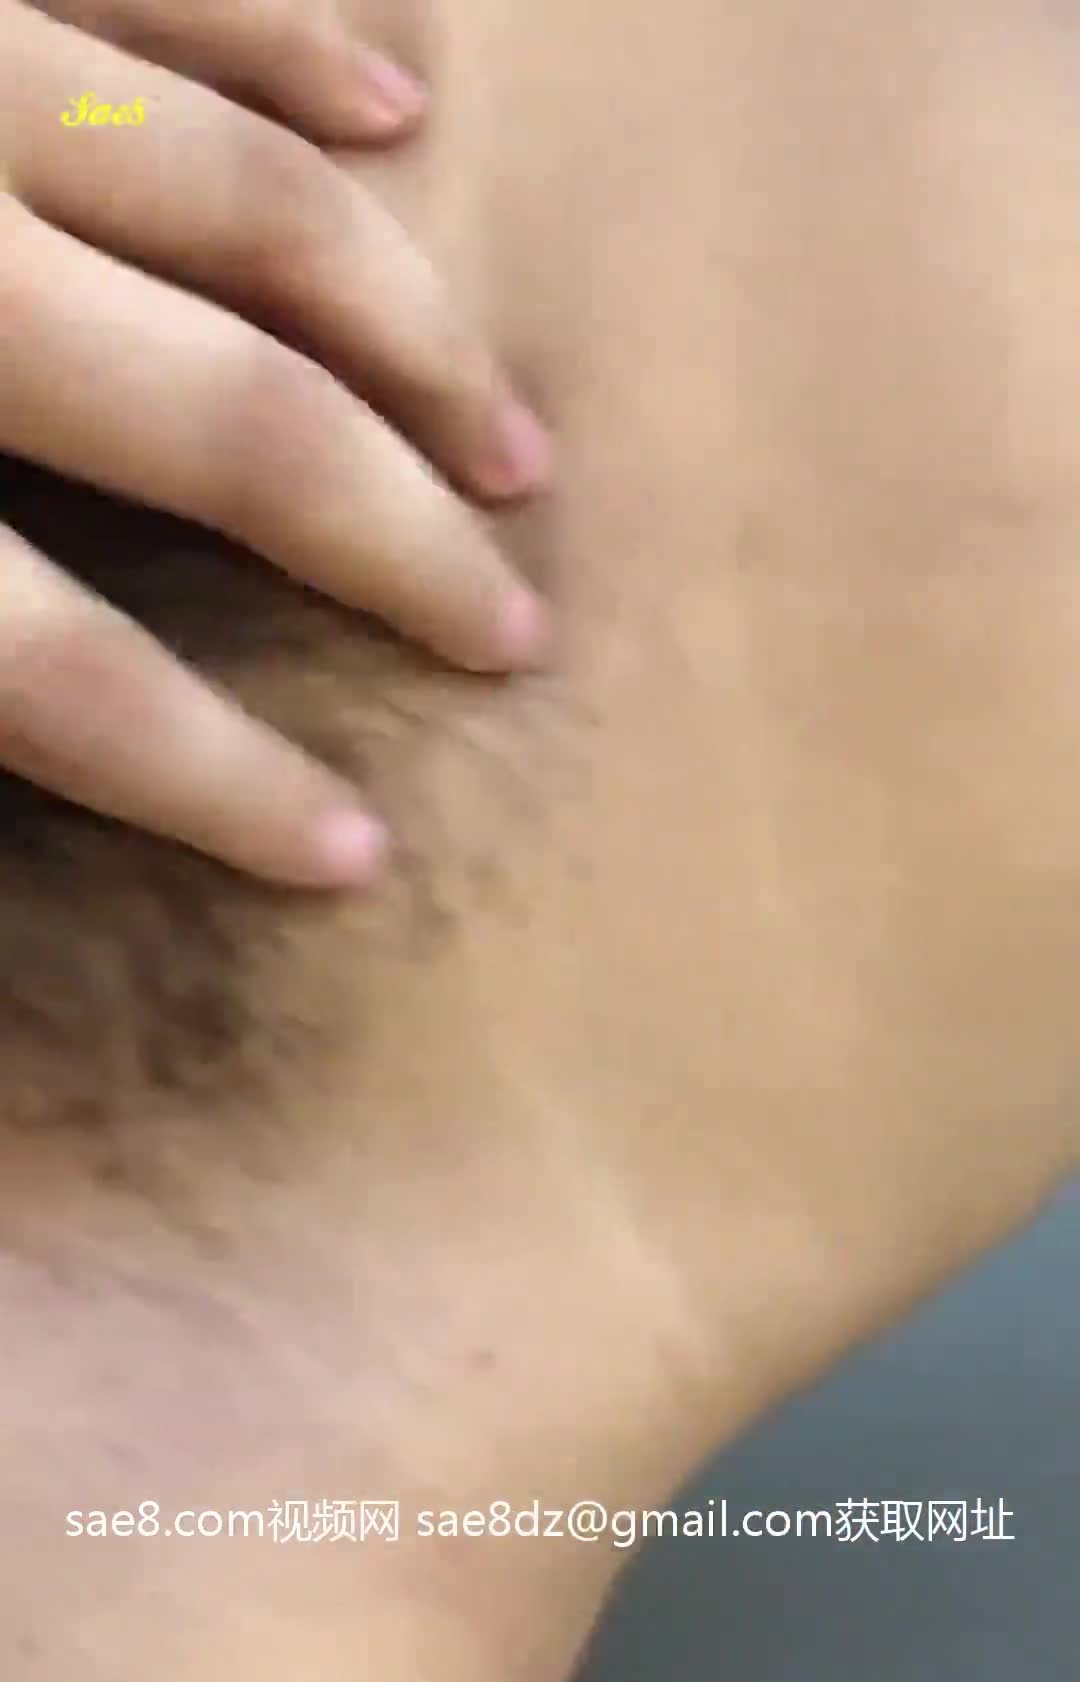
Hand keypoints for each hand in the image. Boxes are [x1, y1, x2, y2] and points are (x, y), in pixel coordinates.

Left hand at [0, 0, 551, 884]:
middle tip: (506, 630)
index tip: (345, 855)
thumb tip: (18, 761)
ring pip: (251, 205)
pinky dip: (293, 46)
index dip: (214, 782)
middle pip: (234, 428)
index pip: (68, 673)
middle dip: (391, 546)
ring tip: (507, 444)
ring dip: (408, 334)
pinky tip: (395, 103)